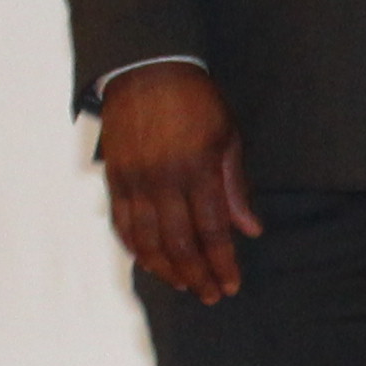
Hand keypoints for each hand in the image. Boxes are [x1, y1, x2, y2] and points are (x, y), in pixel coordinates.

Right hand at [98, 65, 259, 303]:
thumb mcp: (228, 137)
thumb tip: (251, 230)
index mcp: (197, 170)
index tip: (232, 285)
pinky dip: (136, 249)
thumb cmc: (196, 102)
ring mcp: (134, 181)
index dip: (223, 263)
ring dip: (166, 270)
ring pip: (147, 241)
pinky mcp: (114, 178)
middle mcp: (163, 180)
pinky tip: (150, 264)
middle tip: (211, 295)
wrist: (146, 70)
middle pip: (179, 244)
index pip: (213, 230)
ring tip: (184, 285)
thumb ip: (236, 186)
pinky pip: (122, 224)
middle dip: (197, 275)